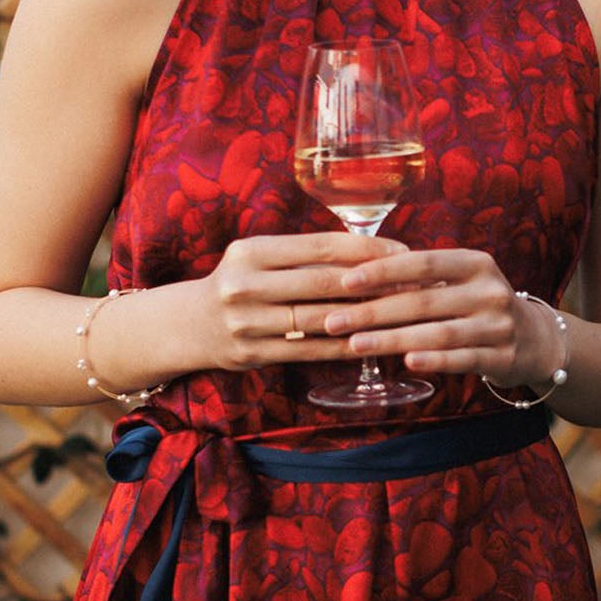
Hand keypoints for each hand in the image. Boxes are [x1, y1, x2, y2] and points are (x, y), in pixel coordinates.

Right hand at [193, 232, 407, 371]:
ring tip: (400, 313)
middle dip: (372, 283)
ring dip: (363, 317)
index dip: (364, 249)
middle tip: (412, 283)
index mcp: (251, 251)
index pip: (319, 246)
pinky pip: (307, 351)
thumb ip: (304, 254)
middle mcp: (245, 285)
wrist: (188, 324)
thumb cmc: (241, 282)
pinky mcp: (250, 354)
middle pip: (322, 283)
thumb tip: (371, 250)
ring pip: (318, 319)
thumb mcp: (260, 257)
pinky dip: (342, 347)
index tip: (402, 250)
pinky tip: (370, 342)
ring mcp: (245, 323)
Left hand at [323, 248, 557, 386]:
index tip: (345, 280)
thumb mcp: (460, 281)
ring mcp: (498, 325)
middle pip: (422, 300)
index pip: (422, 262)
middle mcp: (489, 290)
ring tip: (354, 344)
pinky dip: (433, 360)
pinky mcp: (502, 357)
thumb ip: (422, 278)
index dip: (383, 270)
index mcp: (475, 263)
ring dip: (391, 339)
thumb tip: (357, 274)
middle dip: (373, 311)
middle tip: (334, 320)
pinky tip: (405, 361)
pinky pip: (462, 358)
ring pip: (437, 332)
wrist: (535, 338)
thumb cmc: (478, 303)